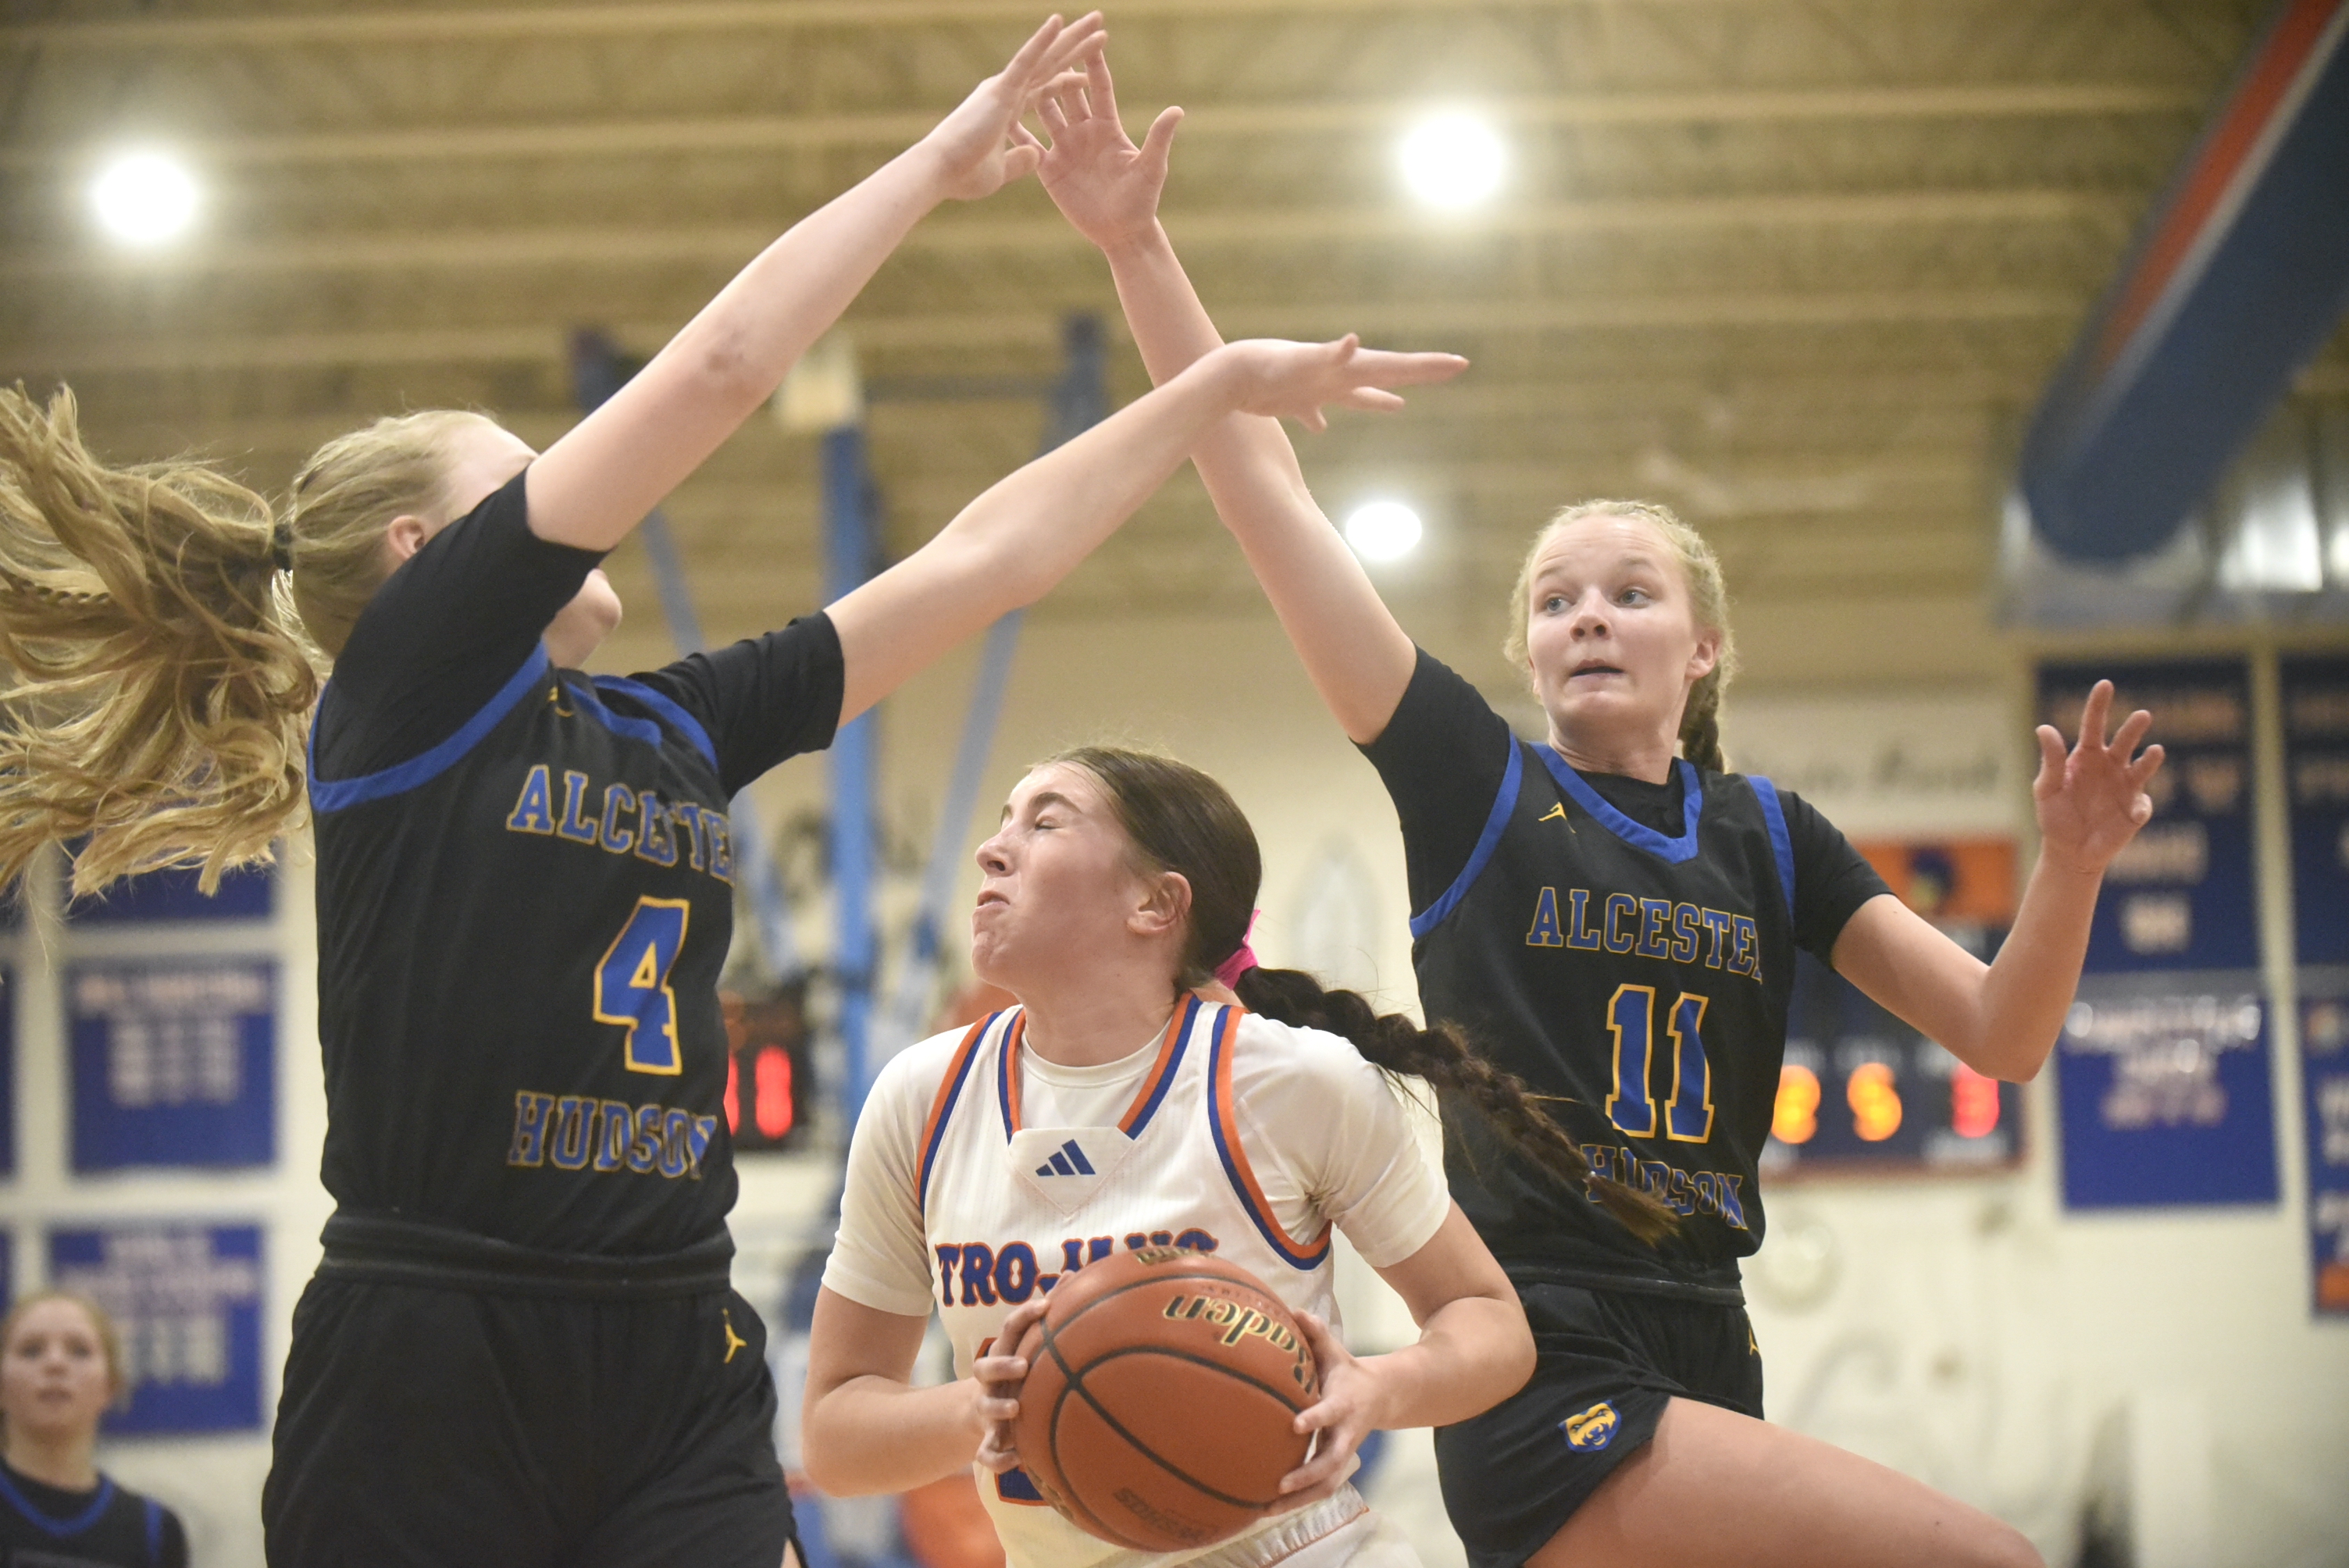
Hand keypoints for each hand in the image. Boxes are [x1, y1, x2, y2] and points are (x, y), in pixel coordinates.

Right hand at [921, 13, 1106, 202]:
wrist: (939, 174)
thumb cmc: (962, 176)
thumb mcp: (1000, 172)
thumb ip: (1018, 162)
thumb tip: (1036, 155)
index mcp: (1008, 112)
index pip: (1045, 90)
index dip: (1066, 80)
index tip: (1086, 72)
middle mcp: (1008, 93)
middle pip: (1052, 65)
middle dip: (1076, 47)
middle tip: (1099, 28)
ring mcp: (1005, 88)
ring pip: (1047, 57)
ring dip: (1073, 38)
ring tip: (1098, 20)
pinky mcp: (1000, 89)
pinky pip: (1026, 60)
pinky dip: (1042, 40)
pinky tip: (1059, 20)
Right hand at [970, 1297, 1049, 1472]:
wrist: (980, 1416)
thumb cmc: (1018, 1374)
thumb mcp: (1029, 1348)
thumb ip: (1052, 1318)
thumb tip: (1080, 1273)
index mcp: (1005, 1355)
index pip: (1010, 1329)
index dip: (1025, 1315)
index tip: (1046, 1305)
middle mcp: (992, 1381)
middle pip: (985, 1366)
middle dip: (1002, 1364)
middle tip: (1023, 1365)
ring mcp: (987, 1409)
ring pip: (985, 1407)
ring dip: (999, 1407)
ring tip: (1016, 1408)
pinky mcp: (988, 1439)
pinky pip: (986, 1452)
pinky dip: (997, 1458)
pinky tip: (1017, 1462)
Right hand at [1023, 44, 1184, 252]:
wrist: (1122, 232)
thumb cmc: (1141, 200)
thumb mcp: (1151, 168)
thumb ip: (1158, 138)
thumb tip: (1176, 110)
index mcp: (1107, 127)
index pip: (1098, 88)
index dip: (1093, 64)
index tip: (1089, 38)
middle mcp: (1084, 132)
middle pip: (1067, 94)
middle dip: (1058, 72)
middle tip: (1046, 49)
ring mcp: (1065, 149)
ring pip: (1045, 114)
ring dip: (1034, 94)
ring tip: (1018, 74)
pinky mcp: (1050, 169)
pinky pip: (1028, 147)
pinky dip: (1016, 133)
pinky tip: (999, 118)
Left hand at [1212, 336, 1468, 432]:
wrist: (1232, 372)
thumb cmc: (1267, 367)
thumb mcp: (1303, 362)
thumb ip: (1331, 354)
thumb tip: (1354, 341)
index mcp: (1348, 367)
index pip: (1397, 365)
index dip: (1429, 366)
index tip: (1460, 363)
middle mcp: (1338, 374)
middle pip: (1388, 374)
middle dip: (1420, 374)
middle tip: (1452, 368)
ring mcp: (1318, 387)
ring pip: (1357, 396)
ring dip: (1378, 399)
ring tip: (1399, 405)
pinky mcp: (1294, 401)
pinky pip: (1315, 413)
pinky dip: (1321, 420)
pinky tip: (1321, 429)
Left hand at [1272, 1312, 1386, 1510]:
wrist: (1382, 1396)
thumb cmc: (1346, 1372)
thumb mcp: (1335, 1351)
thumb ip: (1315, 1334)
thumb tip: (1294, 1311)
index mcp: (1343, 1403)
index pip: (1330, 1412)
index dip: (1316, 1418)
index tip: (1295, 1425)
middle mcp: (1345, 1433)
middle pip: (1332, 1461)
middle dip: (1308, 1474)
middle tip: (1280, 1484)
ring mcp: (1343, 1453)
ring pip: (1327, 1484)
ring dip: (1300, 1500)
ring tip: (1266, 1510)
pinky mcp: (1336, 1464)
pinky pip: (1320, 1488)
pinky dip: (1298, 1502)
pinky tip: (1268, 1509)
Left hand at [2033, 679, 2164, 874]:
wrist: (2069, 851)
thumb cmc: (2054, 817)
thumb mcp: (2046, 788)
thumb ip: (2051, 760)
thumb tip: (2044, 728)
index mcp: (2086, 757)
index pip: (2093, 725)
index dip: (2098, 705)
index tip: (2105, 684)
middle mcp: (2110, 766)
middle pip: (2124, 742)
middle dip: (2133, 729)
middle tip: (2142, 715)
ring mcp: (2126, 786)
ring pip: (2142, 767)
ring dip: (2151, 759)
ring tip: (2157, 751)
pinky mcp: (2136, 809)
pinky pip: (2142, 804)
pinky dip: (2141, 807)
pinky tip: (2134, 814)